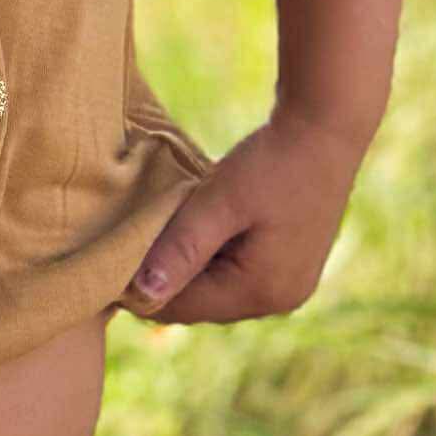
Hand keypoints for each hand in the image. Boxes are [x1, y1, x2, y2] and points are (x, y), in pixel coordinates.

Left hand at [117, 101, 372, 327]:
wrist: (326, 128)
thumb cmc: (272, 162)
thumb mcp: (219, 202)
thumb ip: (181, 249)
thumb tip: (141, 296)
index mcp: (263, 291)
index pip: (185, 308)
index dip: (143, 292)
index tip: (109, 266)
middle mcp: (280, 300)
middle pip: (203, 304)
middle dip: (167, 280)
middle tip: (129, 247)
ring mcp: (290, 286)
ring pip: (219, 291)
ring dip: (190, 269)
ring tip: (161, 235)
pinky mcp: (293, 266)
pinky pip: (239, 277)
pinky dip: (214, 259)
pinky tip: (197, 230)